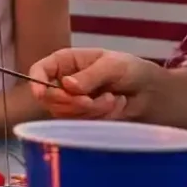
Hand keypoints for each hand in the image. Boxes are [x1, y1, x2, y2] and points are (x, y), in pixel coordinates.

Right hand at [26, 47, 154, 119]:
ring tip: (111, 99)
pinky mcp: (81, 119)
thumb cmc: (130, 70)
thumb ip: (90, 75)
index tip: (41, 93)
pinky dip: (98, 117)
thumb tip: (67, 84)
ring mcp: (71, 102)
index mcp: (65, 63)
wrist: (150, 92)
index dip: (36, 82)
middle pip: (48, 98)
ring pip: (64, 113)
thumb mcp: (112, 66)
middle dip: (71, 102)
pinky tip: (113, 106)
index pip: (39, 71)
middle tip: (91, 100)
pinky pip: (79, 123)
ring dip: (90, 109)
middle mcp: (63, 83)